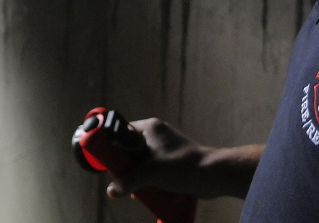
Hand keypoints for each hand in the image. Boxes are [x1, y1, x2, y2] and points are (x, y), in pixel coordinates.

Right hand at [106, 118, 262, 200]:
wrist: (213, 176)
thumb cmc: (183, 167)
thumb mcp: (151, 173)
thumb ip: (128, 181)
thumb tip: (112, 191)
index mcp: (150, 128)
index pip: (122, 131)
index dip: (111, 145)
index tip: (105, 158)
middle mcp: (156, 134)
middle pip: (129, 148)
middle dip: (124, 164)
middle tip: (120, 177)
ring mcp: (165, 147)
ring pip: (141, 160)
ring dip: (136, 174)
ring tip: (134, 187)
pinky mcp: (172, 160)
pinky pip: (152, 167)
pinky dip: (147, 178)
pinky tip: (147, 191)